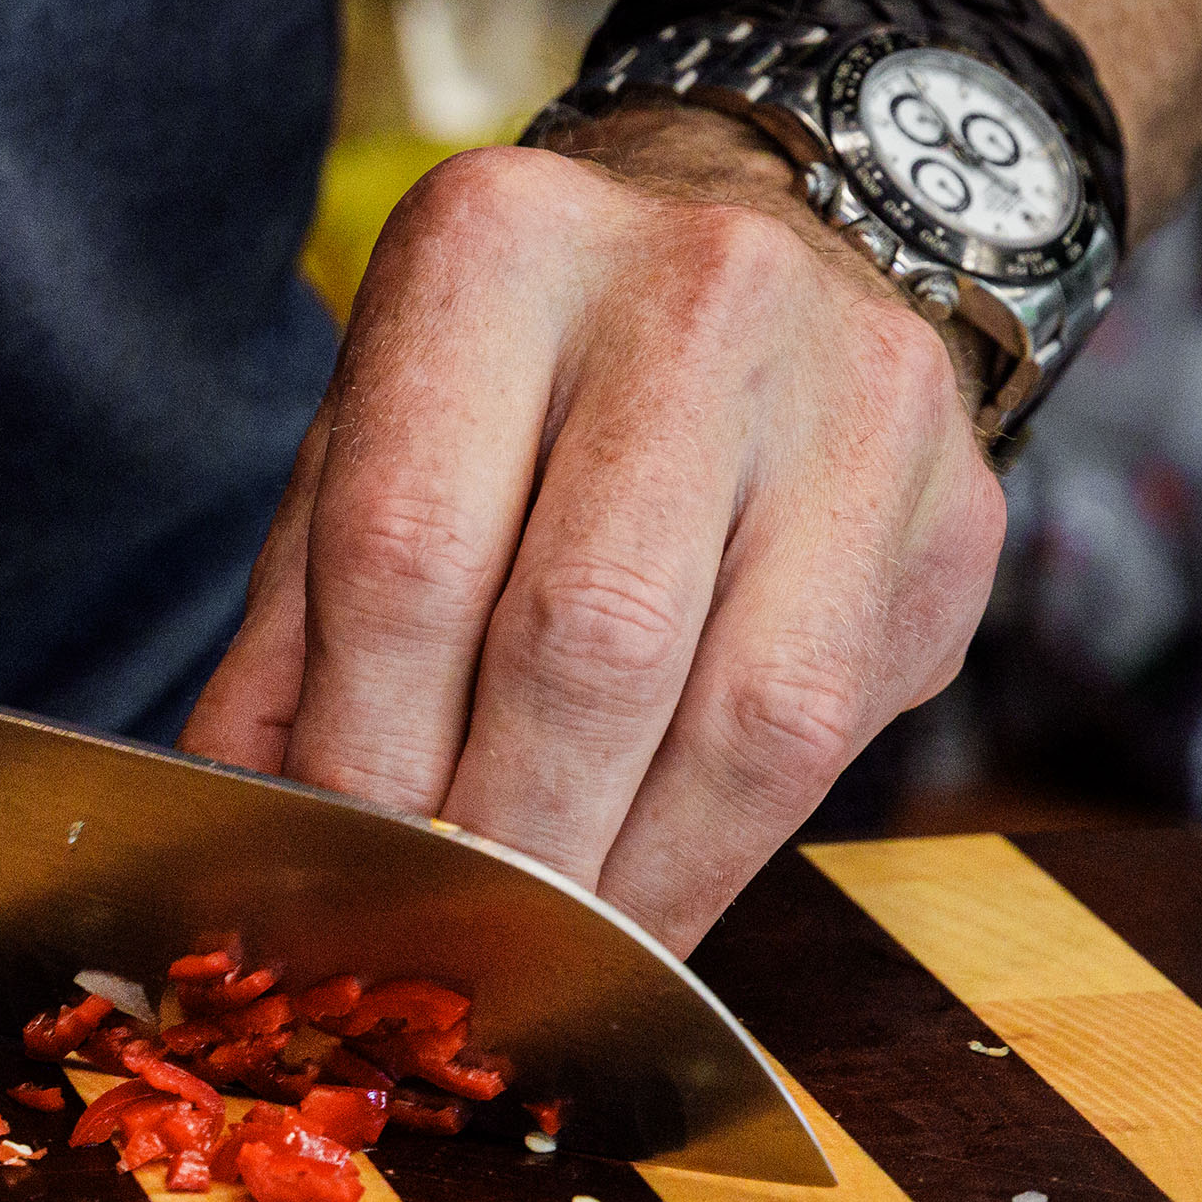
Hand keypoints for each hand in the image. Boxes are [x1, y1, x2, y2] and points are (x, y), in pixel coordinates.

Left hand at [180, 108, 1006, 952]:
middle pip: (589, 640)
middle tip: (446, 946)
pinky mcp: (953, 515)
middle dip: (506, 838)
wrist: (766, 243)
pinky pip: (832, 741)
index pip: (411, 553)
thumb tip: (247, 836)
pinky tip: (645, 909)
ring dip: (628, 881)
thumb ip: (299, 639)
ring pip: (741, 717)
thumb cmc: (522, 389)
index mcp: (500, 255)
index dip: (366, 755)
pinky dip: (720, 859)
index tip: (338, 878)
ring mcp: (857, 399)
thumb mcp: (371, 454)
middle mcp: (700, 296)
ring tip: (545, 958)